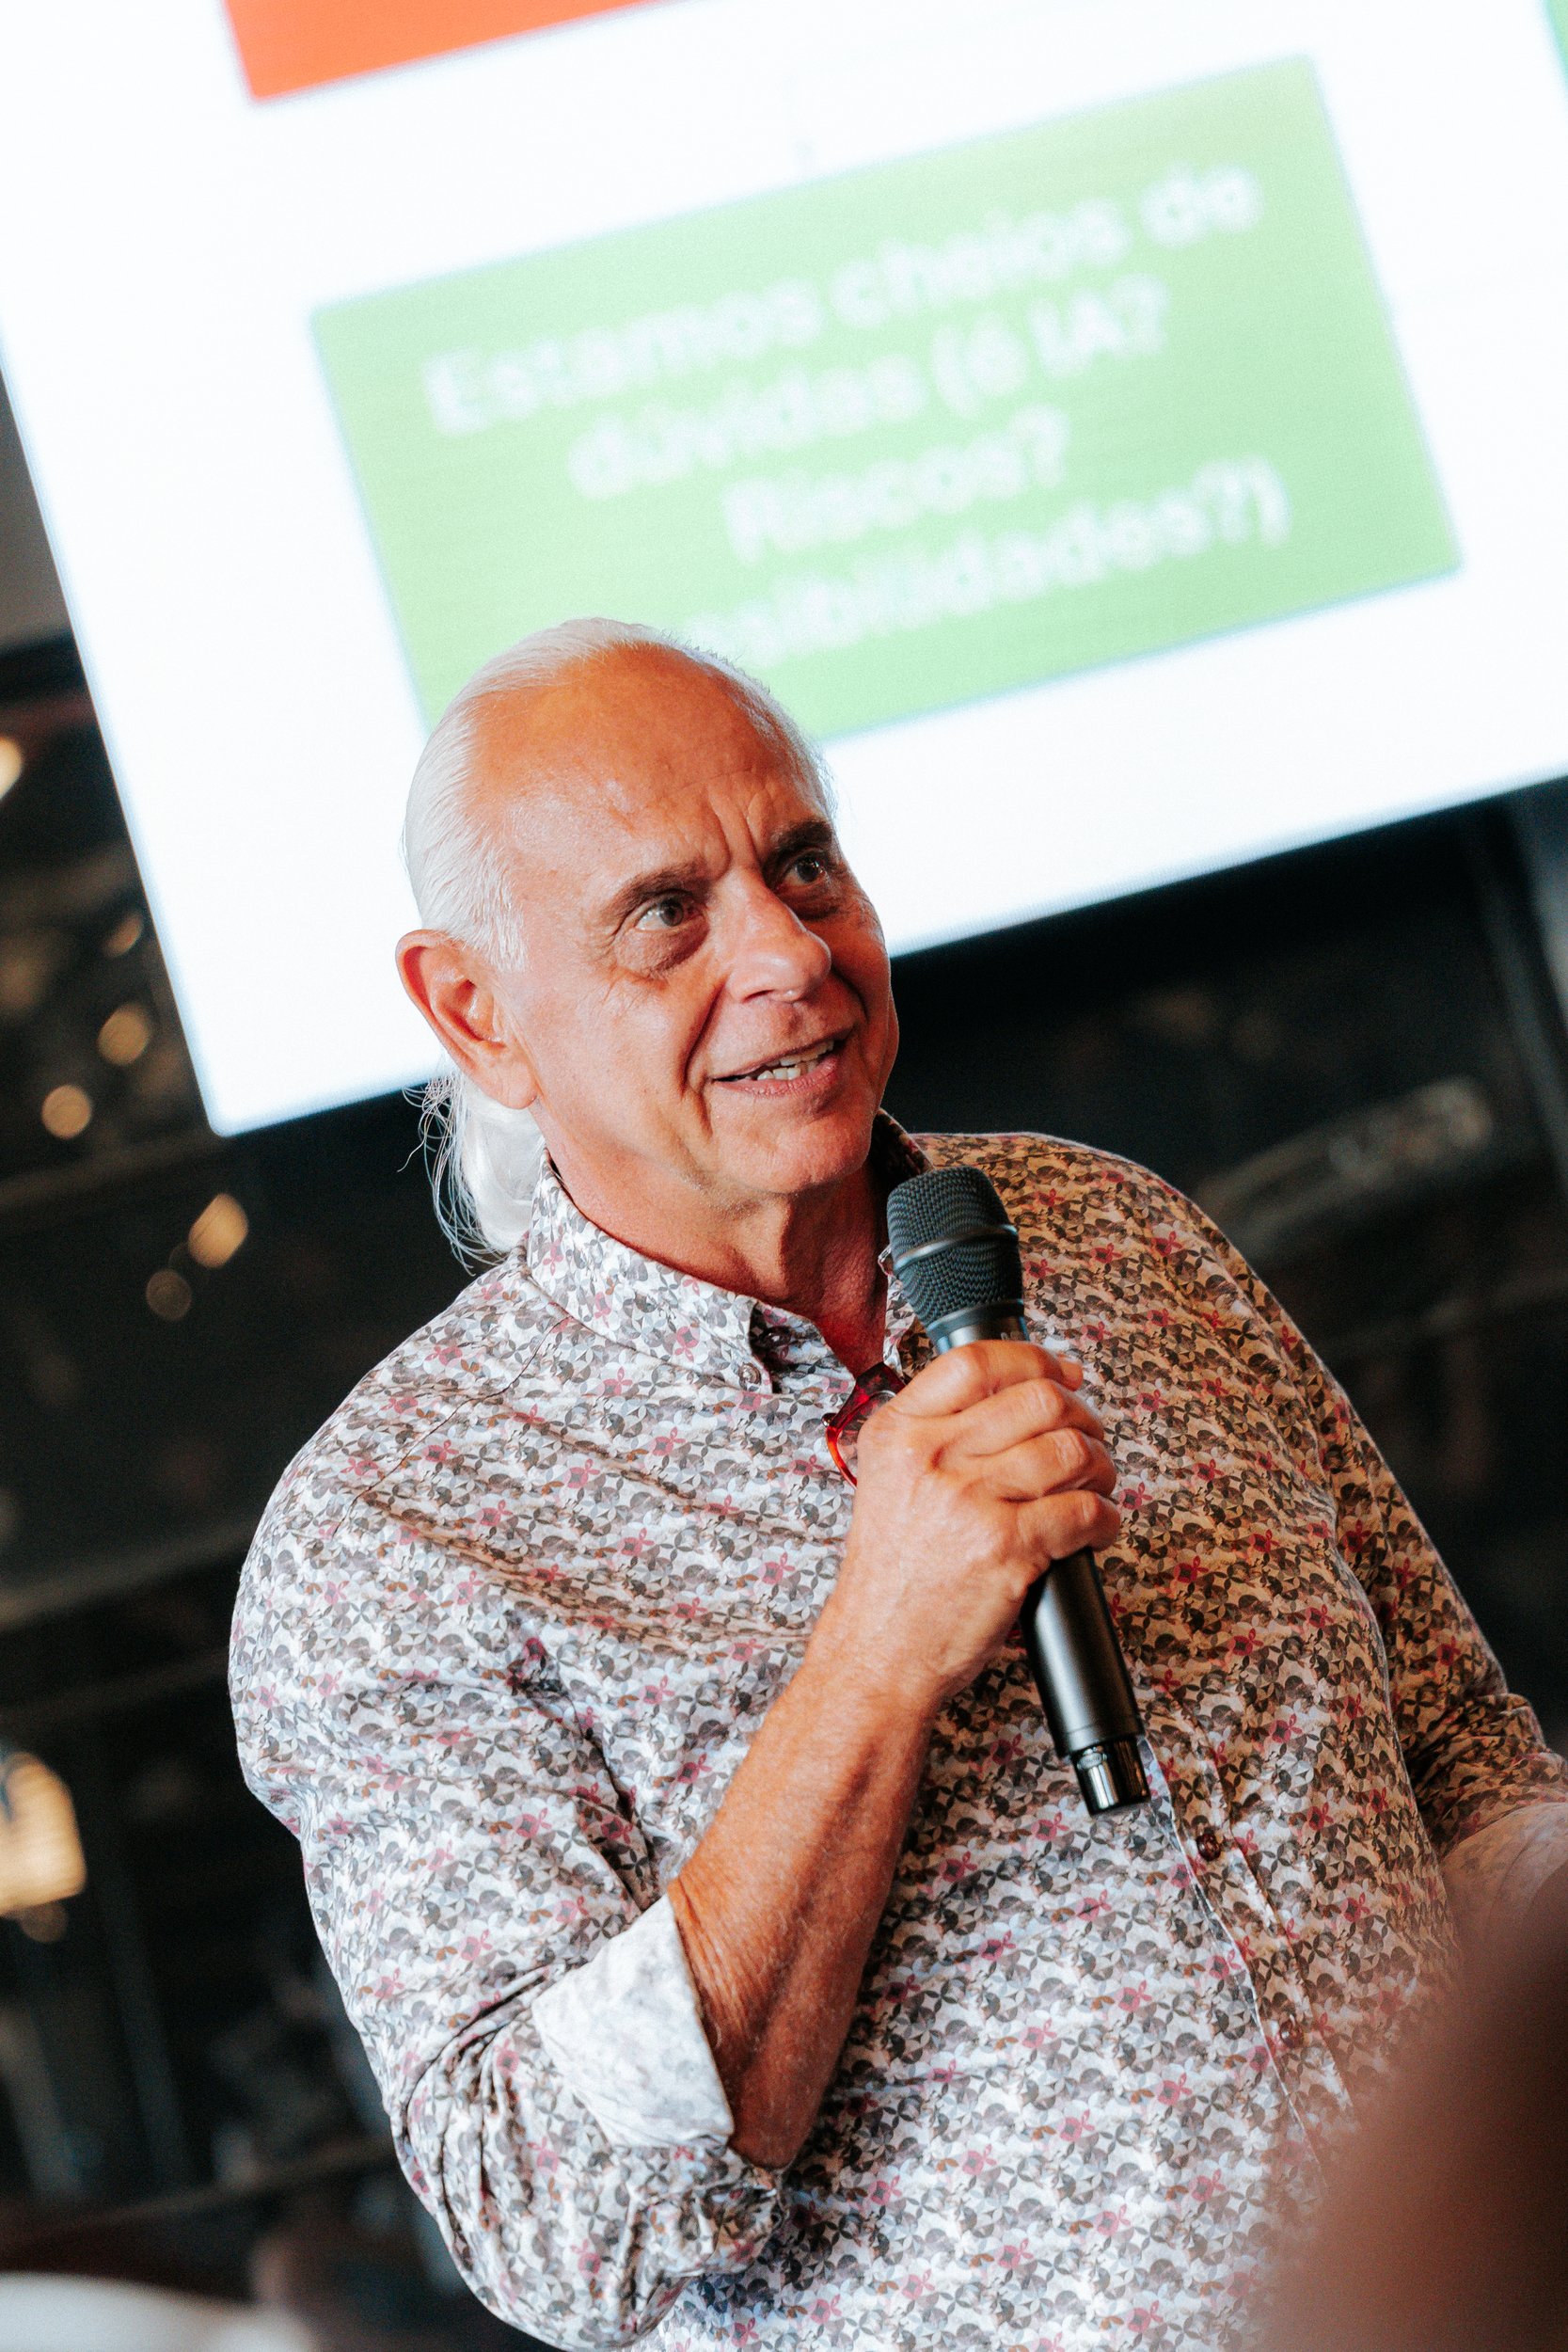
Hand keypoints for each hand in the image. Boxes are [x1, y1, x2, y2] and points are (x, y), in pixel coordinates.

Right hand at [813, 1341, 1120, 1714]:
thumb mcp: (890, 1481)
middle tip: (1088, 1441)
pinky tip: (1096, 1528)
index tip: (1063, 1375)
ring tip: (1096, 1485)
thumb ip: (939, 1432)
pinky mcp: (1006, 1548)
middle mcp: (930, 1457)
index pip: (977, 1360)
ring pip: (1071, 1449)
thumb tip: (1031, 1386)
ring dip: (1101, 1466)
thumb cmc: (893, 1574)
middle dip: (1083, 1417)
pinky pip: (1086, 1510)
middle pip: (1039, 1398)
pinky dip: (1107, 1518)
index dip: (1035, 1359)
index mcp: (899, 1433)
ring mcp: (969, 1501)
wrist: (878, 1651)